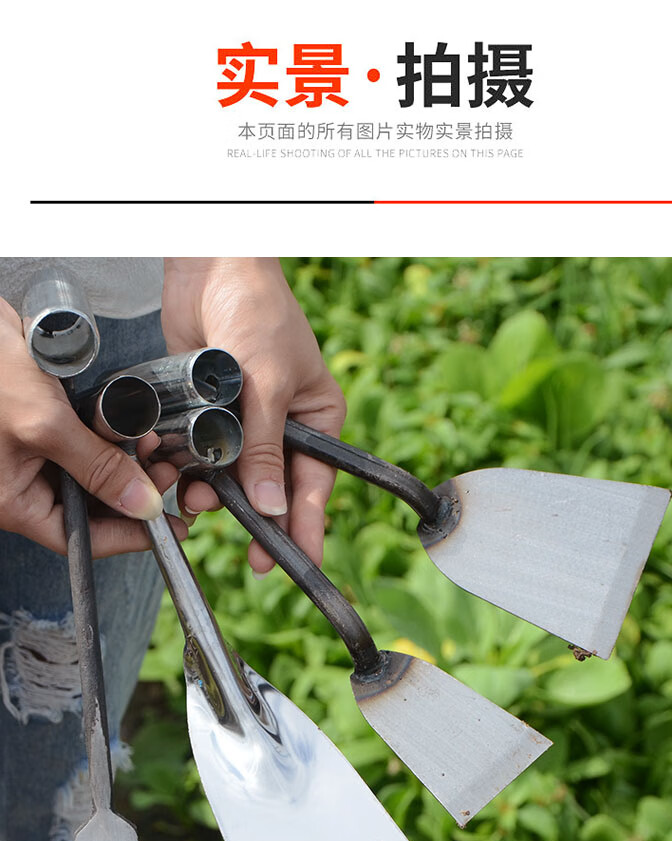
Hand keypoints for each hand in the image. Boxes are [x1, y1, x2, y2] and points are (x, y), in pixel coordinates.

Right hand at [0, 298, 185, 556]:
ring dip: (126, 465)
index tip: (167, 526)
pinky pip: (86, 447)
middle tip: (166, 473)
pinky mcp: (44, 429)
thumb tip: (142, 506)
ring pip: (92, 478)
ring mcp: (33, 458)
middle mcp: (22, 486)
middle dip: (132, 493)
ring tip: (153, 445)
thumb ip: (97, 468)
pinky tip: (135, 430)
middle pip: (90, 508)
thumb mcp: (46, 425)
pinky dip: (112, 441)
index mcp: (13, 501)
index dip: (127, 535)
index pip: (79, 537)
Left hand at [160, 258, 345, 572]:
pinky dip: (187, 468)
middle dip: (257, 517)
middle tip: (252, 558)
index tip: (299, 563)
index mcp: (316, 418)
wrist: (207, 265)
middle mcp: (282, 425)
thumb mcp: (265, 381)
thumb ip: (264, 446)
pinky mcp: (205, 414)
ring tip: (197, 501)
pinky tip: (174, 474)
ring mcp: (241, 422)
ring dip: (214, 492)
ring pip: (231, 477)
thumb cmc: (256, 310)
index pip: (315, 484)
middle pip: (271, 488)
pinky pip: (199, 455)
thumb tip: (270, 506)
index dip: (306, 526)